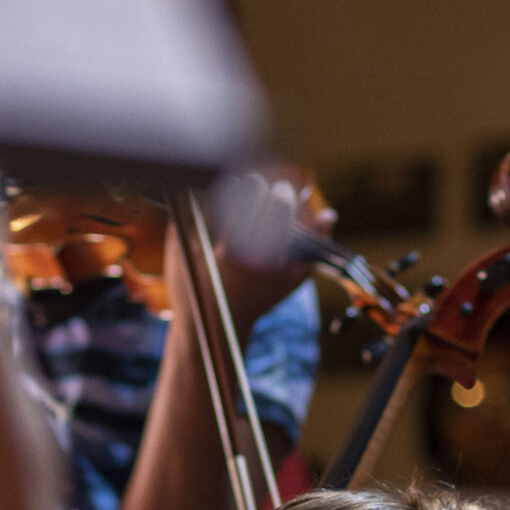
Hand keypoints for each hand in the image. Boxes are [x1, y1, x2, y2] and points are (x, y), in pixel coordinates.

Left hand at [204, 168, 333, 333]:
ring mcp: (204, 239)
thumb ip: (315, 247)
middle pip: (250, 187)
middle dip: (256, 185)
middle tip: (256, 189)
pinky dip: (206, 198)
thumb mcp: (292, 280)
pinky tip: (213, 205)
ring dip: (231, 188)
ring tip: (236, 197)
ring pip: (221, 189)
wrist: (213, 324)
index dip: (283, 192)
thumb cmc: (258, 297)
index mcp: (265, 254)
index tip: (282, 194)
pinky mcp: (180, 237)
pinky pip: (195, 201)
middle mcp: (234, 246)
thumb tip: (329, 213)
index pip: (280, 200)